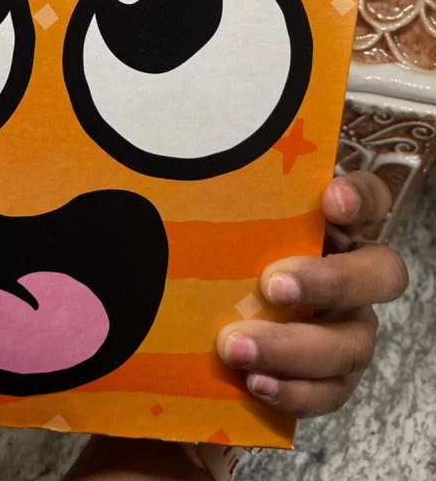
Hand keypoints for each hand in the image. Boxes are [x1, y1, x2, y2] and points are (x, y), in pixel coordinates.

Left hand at [216, 171, 408, 417]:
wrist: (214, 312)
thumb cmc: (228, 248)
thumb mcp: (233, 218)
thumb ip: (233, 201)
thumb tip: (191, 177)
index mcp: (337, 226)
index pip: (371, 198)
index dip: (360, 198)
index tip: (330, 201)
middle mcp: (354, 274)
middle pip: (379, 275)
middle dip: (330, 281)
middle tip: (273, 285)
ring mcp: (349, 327)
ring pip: (351, 343)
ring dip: (294, 348)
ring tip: (238, 347)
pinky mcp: (332, 376)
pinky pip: (330, 391)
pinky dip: (294, 391)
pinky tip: (256, 382)